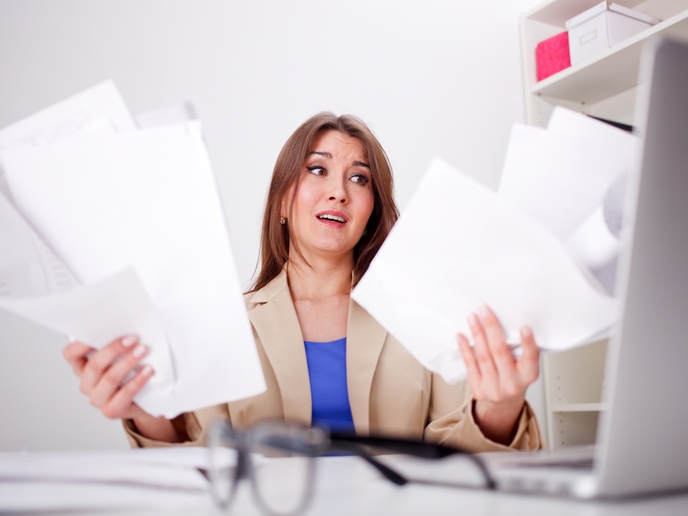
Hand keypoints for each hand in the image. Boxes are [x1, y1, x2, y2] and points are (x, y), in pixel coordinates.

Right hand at [63, 335, 152, 419]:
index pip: (71, 354)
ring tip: (143, 351)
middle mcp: (87, 384)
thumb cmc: (130, 372)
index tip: (102, 330)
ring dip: (127, 362)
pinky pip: (124, 394)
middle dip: (114, 349)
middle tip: (133, 339)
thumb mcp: (120, 355)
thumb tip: (126, 328)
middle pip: (94, 364)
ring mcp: (98, 398)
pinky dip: (137, 381)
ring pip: (109, 378)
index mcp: (82, 367)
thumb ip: (117, 343)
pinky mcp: (111, 410)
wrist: (144, 399)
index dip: (82, 343)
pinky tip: (148, 370)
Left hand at [457, 304, 539, 444]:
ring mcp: (494, 388)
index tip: (524, 327)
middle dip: (491, 328)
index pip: (531, 358)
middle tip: (484, 310)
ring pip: (483, 356)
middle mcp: (512, 383)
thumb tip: (506, 322)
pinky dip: (465, 348)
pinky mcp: (478, 389)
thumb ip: (519, 350)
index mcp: (528, 375)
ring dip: (477, 334)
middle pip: (500, 352)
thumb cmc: (514, 378)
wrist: (503, 403)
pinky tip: (461, 336)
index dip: (528, 343)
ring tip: (472, 317)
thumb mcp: (524, 366)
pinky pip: (470, 365)